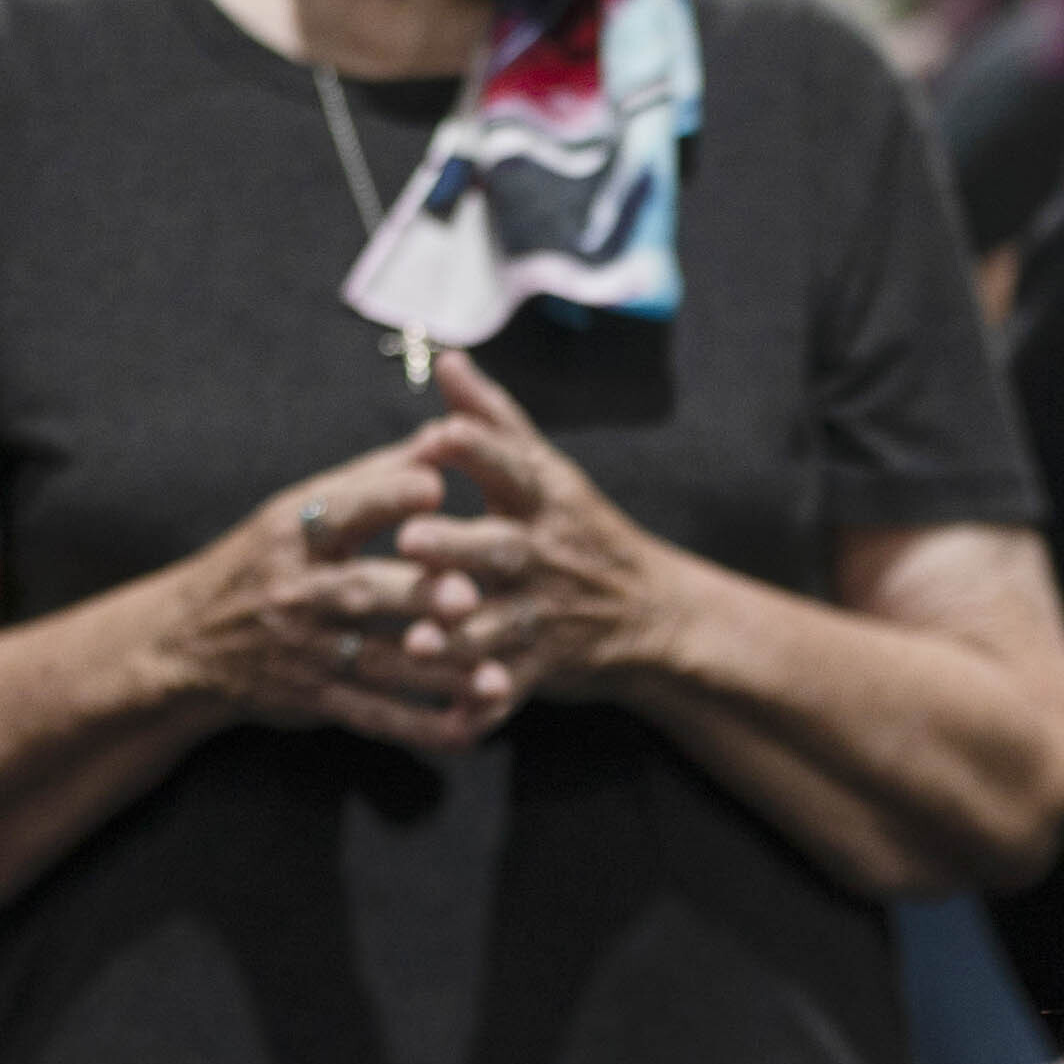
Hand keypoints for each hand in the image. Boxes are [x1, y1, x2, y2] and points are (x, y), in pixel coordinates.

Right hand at [169, 443, 498, 749]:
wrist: (188, 642)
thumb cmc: (265, 560)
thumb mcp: (299, 510)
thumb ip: (375, 478)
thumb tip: (444, 434)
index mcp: (292, 532)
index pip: (338, 510)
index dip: (385, 498)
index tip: (435, 487)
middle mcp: (297, 590)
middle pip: (361, 591)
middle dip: (416, 594)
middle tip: (469, 595)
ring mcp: (306, 650)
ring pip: (378, 663)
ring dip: (439, 672)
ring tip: (497, 678)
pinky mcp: (316, 700)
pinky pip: (376, 718)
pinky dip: (424, 727)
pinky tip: (474, 727)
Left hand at [384, 347, 685, 702]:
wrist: (655, 614)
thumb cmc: (581, 531)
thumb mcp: (548, 471)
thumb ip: (492, 417)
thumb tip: (446, 357)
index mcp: (545, 498)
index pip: (512, 464)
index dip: (476, 450)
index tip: (435, 437)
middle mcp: (545, 552)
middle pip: (499, 547)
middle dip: (456, 546)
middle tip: (409, 540)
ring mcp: (546, 612)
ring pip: (500, 622)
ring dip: (460, 632)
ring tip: (419, 640)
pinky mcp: (544, 664)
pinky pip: (513, 681)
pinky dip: (487, 696)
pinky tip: (455, 706)